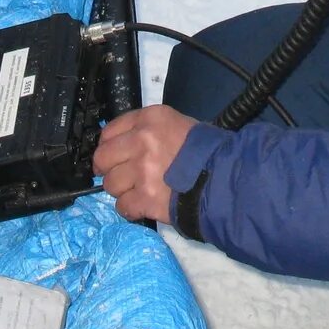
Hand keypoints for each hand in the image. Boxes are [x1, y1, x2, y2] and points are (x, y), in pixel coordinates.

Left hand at [93, 105, 197, 223]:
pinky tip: (143, 205)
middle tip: (120, 176)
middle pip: (103, 158)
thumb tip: (124, 144)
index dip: (107, 146)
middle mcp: (142, 141)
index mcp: (151, 119)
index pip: (109, 131)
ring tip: (139, 191)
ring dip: (122, 190)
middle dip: (108, 169)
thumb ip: (149, 130)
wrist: (225, 178)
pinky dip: (130, 209)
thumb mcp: (179, 124)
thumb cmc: (206, 150)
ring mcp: (142, 171)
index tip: (112, 156)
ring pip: (110, 185)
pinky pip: (122, 206)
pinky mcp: (146, 198)